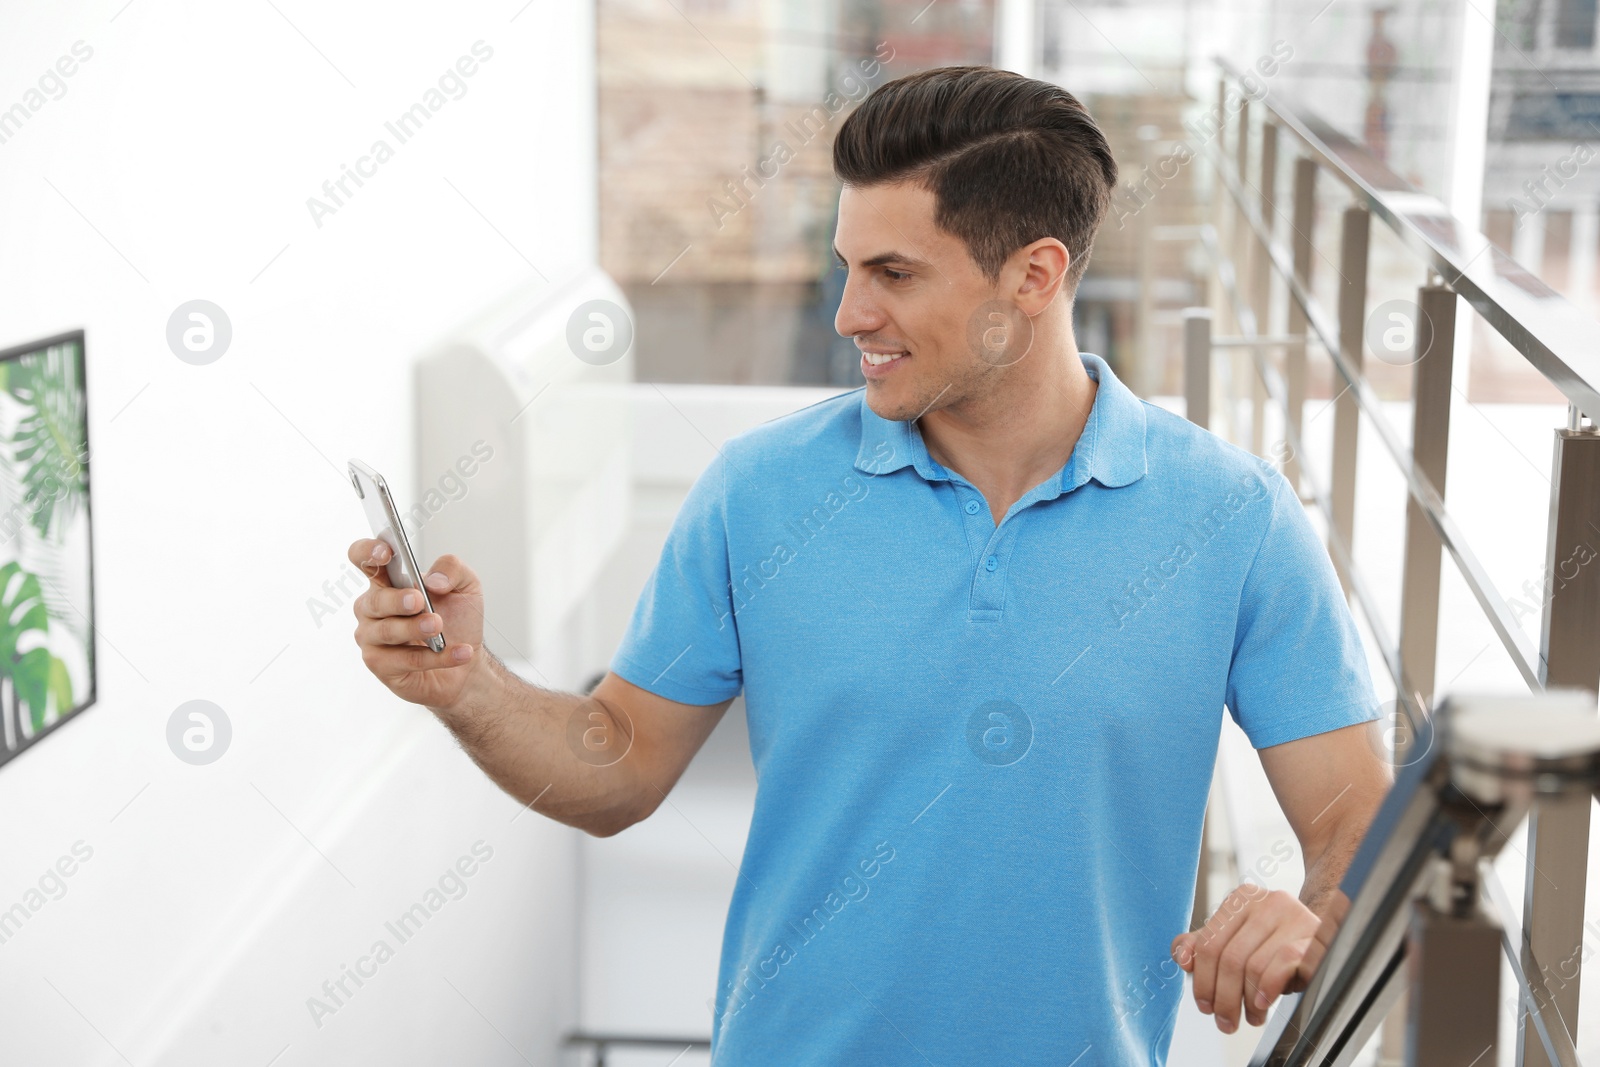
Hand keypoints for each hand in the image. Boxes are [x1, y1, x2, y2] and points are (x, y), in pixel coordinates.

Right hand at [349, 539, 485, 709]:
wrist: (467, 663)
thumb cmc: (458, 620)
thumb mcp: (466, 586)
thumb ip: (453, 570)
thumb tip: (433, 579)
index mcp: (387, 581)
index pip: (362, 558)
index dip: (367, 552)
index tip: (386, 553)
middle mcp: (372, 607)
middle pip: (375, 600)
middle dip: (397, 600)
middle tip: (419, 601)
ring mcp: (372, 637)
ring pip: (387, 631)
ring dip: (415, 629)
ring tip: (438, 626)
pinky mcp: (381, 665)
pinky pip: (405, 660)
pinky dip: (436, 657)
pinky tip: (459, 652)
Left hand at [1169, 884, 1345, 1032]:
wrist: (1323, 938)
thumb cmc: (1274, 944)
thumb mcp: (1237, 942)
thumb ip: (1204, 945)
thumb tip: (1182, 957)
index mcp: (1241, 899)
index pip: (1208, 944)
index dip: (1201, 980)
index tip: (1205, 1006)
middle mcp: (1266, 901)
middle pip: (1229, 958)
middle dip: (1223, 998)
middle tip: (1225, 1021)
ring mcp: (1293, 916)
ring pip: (1253, 965)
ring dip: (1247, 1001)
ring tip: (1250, 1017)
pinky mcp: (1314, 937)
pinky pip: (1283, 964)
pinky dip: (1267, 988)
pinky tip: (1263, 1003)